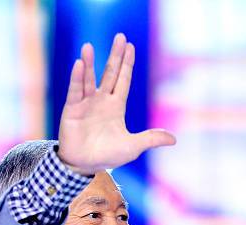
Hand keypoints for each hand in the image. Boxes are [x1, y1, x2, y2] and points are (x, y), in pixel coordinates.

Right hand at [58, 33, 175, 174]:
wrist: (84, 166)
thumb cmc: (107, 156)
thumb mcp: (132, 147)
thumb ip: (151, 139)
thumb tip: (174, 139)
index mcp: (115, 107)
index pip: (123, 80)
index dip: (127, 64)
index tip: (130, 46)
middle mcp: (101, 101)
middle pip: (109, 74)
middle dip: (115, 56)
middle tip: (120, 37)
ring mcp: (85, 104)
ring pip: (88, 79)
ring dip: (89, 63)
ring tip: (89, 47)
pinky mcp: (71, 110)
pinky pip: (75, 91)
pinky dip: (77, 78)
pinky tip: (79, 65)